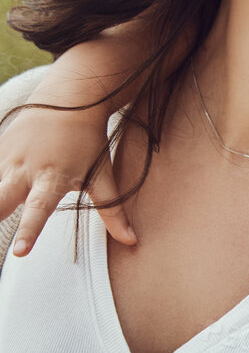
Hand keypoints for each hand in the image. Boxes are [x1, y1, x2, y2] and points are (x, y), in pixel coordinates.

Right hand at [0, 93, 131, 257]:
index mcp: (53, 178)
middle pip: (0, 199)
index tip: (19, 252)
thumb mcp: (102, 176)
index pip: (40, 210)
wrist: (69, 100)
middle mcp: (26, 170)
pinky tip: (0, 192)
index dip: (29, 231)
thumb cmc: (88, 142)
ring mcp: (8, 158)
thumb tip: (132, 240)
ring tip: (0, 209)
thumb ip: (113, 211)